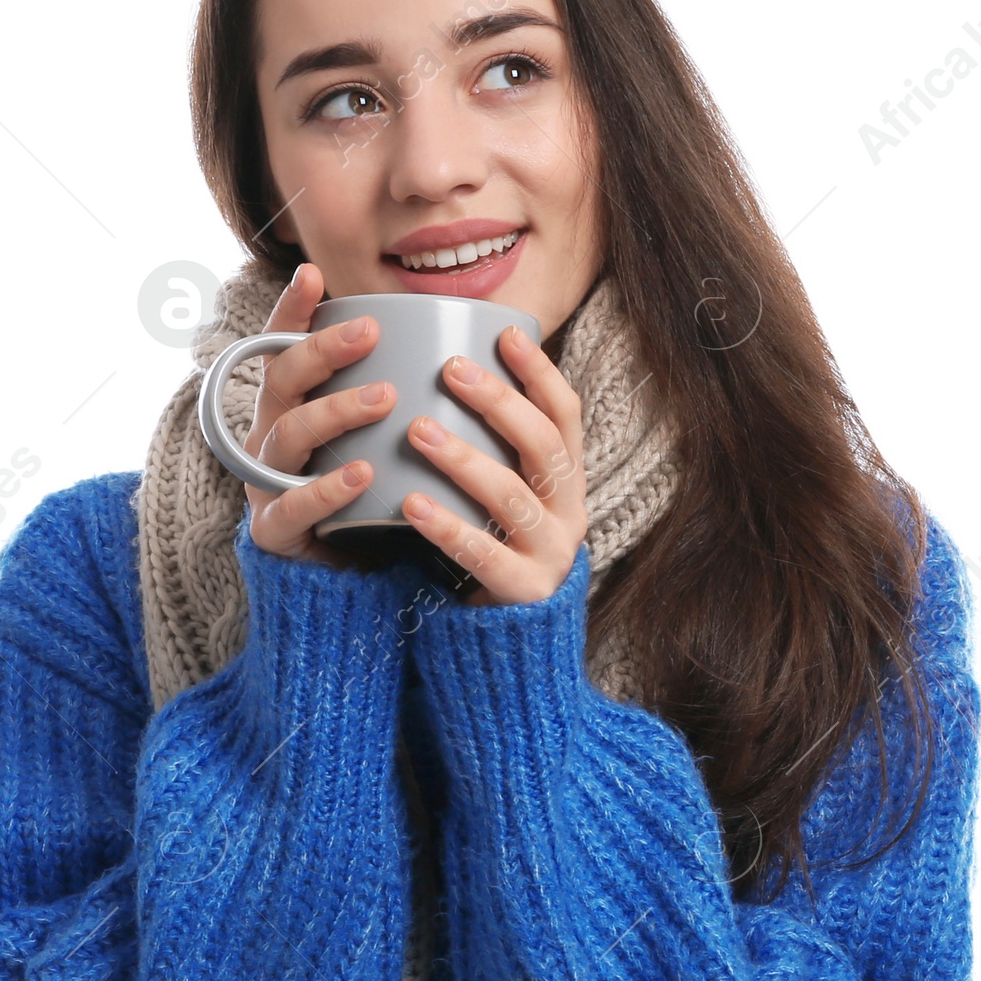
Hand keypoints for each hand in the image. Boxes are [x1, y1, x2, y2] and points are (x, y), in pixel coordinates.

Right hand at [241, 263, 396, 565]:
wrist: (354, 580)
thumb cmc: (374, 494)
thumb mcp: (384, 438)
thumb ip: (399, 391)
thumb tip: (456, 336)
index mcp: (292, 407)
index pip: (283, 348)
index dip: (291, 312)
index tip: (312, 274)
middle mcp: (270, 437)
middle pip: (281, 381)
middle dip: (321, 351)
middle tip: (370, 332)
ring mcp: (266, 484)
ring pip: (287, 437)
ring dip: (335, 411)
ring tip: (384, 398)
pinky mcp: (275, 532)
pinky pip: (291, 507)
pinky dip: (325, 489)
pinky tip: (360, 474)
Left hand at [399, 324, 586, 604]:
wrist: (506, 646)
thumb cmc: (490, 551)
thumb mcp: (500, 497)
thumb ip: (488, 451)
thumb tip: (440, 372)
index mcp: (566, 481)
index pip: (565, 415)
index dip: (539, 373)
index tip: (503, 334)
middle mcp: (570, 513)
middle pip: (543, 446)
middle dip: (499, 403)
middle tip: (450, 370)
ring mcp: (551, 555)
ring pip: (513, 496)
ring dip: (464, 458)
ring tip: (418, 429)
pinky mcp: (523, 594)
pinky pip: (483, 554)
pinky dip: (446, 525)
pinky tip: (410, 502)